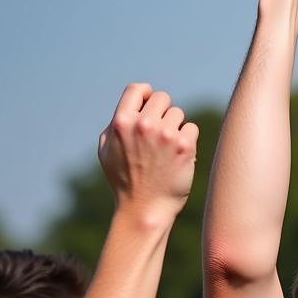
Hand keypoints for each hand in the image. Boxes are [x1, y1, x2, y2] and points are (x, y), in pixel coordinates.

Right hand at [98, 84, 197, 226]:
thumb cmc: (124, 180)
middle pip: (162, 98)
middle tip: (159, 133)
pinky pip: (191, 128)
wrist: (144, 208)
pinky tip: (178, 155)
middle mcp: (143, 124)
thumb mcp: (106, 150)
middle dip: (162, 112)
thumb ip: (116, 123)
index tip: (149, 104)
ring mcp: (165, 134)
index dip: (145, 94)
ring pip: (178, 114)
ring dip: (175, 127)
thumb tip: (133, 105)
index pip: (137, 89)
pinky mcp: (185, 145)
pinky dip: (187, 139)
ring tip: (166, 149)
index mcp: (121, 122)